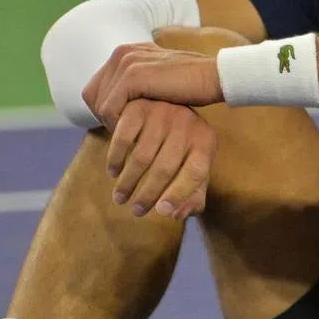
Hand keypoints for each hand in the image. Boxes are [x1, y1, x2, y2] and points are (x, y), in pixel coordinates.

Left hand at [83, 42, 222, 130]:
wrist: (214, 77)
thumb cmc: (194, 85)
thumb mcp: (160, 81)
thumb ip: (141, 86)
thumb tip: (125, 106)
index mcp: (128, 51)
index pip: (98, 85)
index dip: (104, 108)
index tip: (120, 127)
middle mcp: (123, 52)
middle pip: (92, 93)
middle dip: (102, 117)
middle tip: (119, 136)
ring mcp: (126, 62)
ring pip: (98, 102)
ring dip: (109, 124)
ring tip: (125, 139)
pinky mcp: (133, 77)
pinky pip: (109, 108)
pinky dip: (116, 126)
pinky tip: (131, 136)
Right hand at [106, 98, 217, 219]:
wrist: (162, 102)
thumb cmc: (181, 145)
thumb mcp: (194, 165)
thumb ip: (192, 194)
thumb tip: (177, 215)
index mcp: (205, 141)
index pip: (196, 172)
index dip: (179, 194)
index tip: (162, 212)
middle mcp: (187, 124)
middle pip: (165, 168)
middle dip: (148, 194)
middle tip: (137, 211)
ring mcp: (162, 113)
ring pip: (141, 156)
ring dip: (128, 182)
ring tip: (120, 198)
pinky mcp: (138, 108)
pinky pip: (123, 139)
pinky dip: (115, 159)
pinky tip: (113, 172)